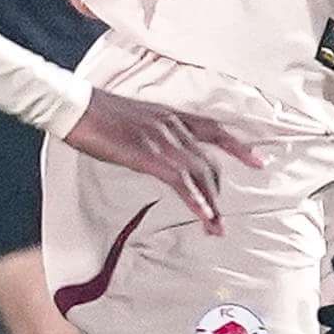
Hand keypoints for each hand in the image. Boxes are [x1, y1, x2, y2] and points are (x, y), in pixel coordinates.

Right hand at [60, 86, 263, 231]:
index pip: (215, 129)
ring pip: (198, 174)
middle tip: (222, 220)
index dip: (238, 146)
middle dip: (218, 192)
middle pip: (208, 161)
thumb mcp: (135, 118)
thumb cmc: (97, 113)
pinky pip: (179, 180)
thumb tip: (158, 152)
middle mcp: (173, 125)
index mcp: (171, 115)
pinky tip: (202, 215)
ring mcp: (162, 139)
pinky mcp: (147, 154)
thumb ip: (154, 133)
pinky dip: (194, 199)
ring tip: (215, 228)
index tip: (258, 161)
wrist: (75, 106)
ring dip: (210, 204)